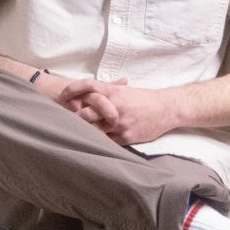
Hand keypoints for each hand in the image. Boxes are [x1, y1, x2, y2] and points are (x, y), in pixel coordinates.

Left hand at [57, 78, 177, 144]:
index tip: (62, 96)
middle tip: (67, 121)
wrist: (166, 108)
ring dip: (87, 132)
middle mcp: (114, 106)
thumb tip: (85, 93)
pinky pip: (107, 141)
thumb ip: (105, 91)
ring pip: (94, 130)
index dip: (71, 90)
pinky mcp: (126, 137)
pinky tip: (95, 142)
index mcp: (112, 92)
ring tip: (77, 134)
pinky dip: (100, 141)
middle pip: (85, 114)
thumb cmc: (143, 99)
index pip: (86, 86)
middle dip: (75, 118)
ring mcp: (119, 123)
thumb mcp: (124, 90)